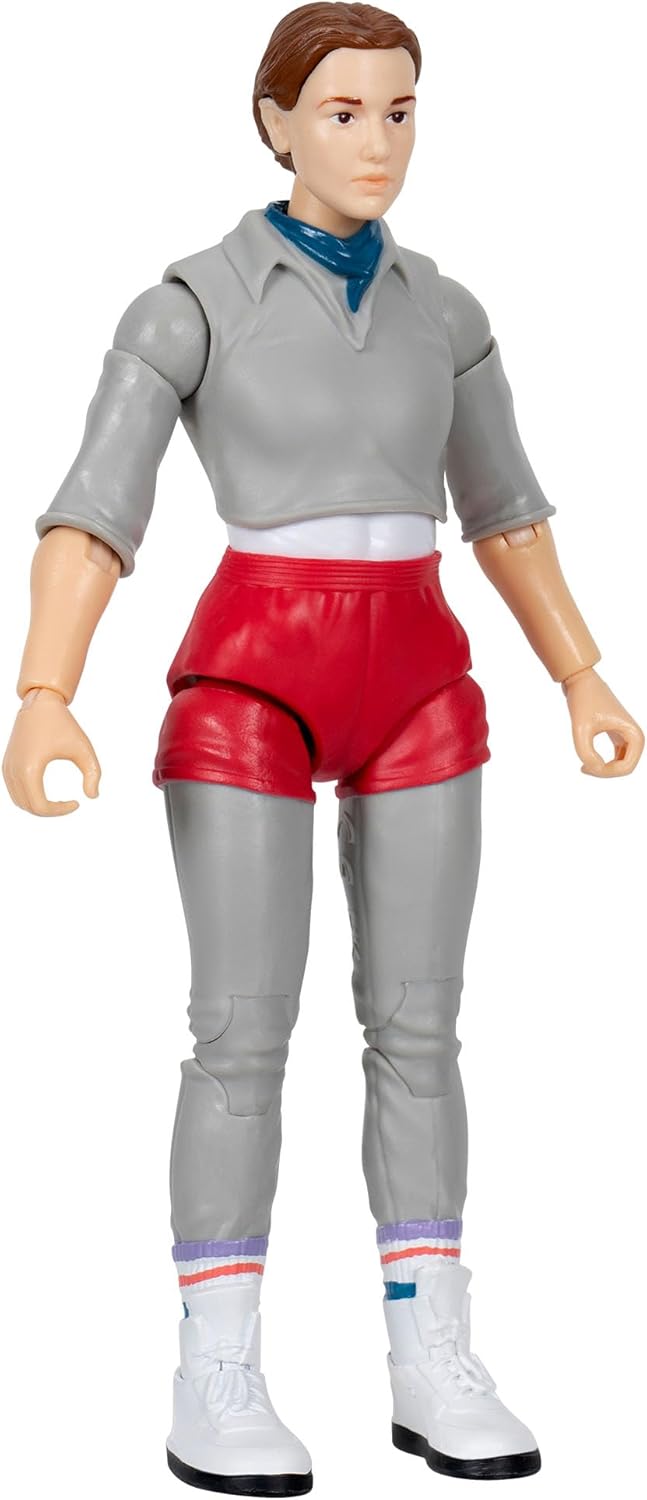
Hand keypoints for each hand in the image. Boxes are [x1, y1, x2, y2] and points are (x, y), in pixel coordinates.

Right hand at [2, 687, 100, 814]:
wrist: (40, 704)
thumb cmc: (64, 725)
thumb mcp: (84, 749)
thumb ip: (93, 774)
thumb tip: (93, 797)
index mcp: (30, 769)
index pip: (40, 807)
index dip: (60, 811)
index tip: (77, 803)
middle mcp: (14, 770)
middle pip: (28, 808)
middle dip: (51, 811)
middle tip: (70, 804)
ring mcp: (7, 767)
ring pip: (19, 802)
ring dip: (39, 807)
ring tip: (59, 802)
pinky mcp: (6, 764)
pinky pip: (14, 791)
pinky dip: (29, 798)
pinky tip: (46, 793)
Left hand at [561, 667, 643, 776]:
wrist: (579, 680)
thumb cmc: (582, 700)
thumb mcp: (580, 728)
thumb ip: (586, 753)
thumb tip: (596, 768)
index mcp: (634, 734)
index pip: (626, 768)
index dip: (605, 772)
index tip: (585, 764)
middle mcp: (634, 735)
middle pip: (625, 768)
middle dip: (604, 772)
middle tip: (583, 766)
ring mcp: (626, 735)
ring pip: (620, 764)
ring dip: (603, 770)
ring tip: (583, 766)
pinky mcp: (616, 734)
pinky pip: (615, 757)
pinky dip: (601, 764)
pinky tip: (585, 763)